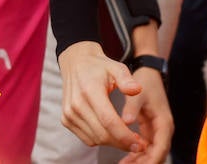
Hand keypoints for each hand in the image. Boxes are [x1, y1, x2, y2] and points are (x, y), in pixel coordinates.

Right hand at [58, 42, 171, 160]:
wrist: (76, 63)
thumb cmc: (99, 67)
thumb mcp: (116, 67)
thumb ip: (127, 79)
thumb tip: (137, 89)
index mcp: (89, 91)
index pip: (108, 121)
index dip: (125, 136)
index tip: (140, 144)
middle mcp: (76, 104)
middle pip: (103, 134)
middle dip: (123, 143)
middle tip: (139, 144)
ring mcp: (69, 113)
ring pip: (96, 139)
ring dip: (113, 143)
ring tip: (127, 137)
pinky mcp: (66, 119)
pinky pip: (87, 139)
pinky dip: (101, 140)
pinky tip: (111, 132)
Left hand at [119, 66, 172, 162]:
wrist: (148, 72)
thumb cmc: (145, 82)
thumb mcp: (138, 93)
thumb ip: (132, 107)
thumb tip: (126, 121)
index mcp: (164, 122)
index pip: (161, 147)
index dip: (150, 158)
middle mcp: (163, 129)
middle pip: (157, 153)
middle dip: (144, 162)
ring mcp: (157, 130)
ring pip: (150, 151)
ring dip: (139, 159)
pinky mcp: (149, 128)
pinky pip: (145, 145)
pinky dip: (136, 152)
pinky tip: (125, 158)